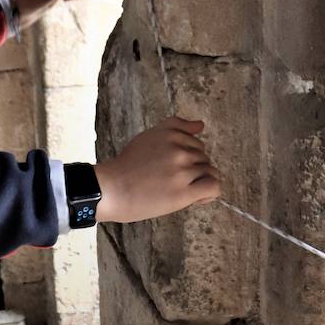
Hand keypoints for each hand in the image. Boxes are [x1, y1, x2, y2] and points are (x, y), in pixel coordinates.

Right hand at [95, 117, 221, 222]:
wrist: (110, 190)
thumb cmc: (126, 167)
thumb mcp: (148, 137)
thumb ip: (175, 128)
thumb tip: (200, 125)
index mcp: (170, 133)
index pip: (196, 142)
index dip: (189, 156)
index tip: (176, 167)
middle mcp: (179, 149)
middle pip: (204, 158)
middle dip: (193, 170)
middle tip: (172, 182)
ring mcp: (182, 170)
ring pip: (210, 172)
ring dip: (199, 183)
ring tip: (180, 191)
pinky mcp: (184, 191)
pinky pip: (213, 186)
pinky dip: (210, 193)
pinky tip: (197, 198)